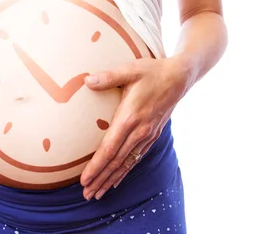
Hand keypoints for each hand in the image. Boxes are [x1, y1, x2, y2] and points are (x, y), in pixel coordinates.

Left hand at [80, 56, 188, 200]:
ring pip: (126, 163)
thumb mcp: (129, 70)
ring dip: (111, 179)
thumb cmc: (152, 72)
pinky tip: (117, 178)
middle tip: (86, 194)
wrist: (179, 77)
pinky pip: (136, 158)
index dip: (96, 166)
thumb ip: (108, 77)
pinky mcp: (153, 135)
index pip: (110, 148)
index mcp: (130, 117)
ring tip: (98, 193)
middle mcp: (139, 131)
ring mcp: (147, 135)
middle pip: (116, 161)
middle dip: (100, 179)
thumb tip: (86, 81)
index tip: (84, 180)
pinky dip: (125, 170)